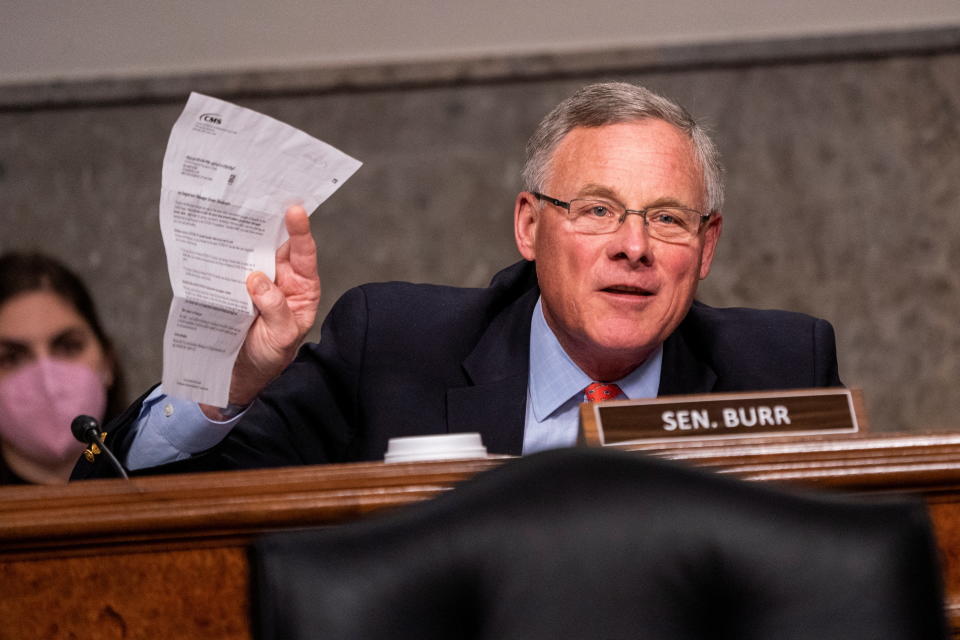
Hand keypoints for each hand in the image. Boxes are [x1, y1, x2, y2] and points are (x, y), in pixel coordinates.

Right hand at [201, 205, 319, 418]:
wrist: (245, 373)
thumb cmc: (273, 355)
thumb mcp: (281, 336)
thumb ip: (275, 309)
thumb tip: (257, 279)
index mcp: (302, 286)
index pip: (304, 253)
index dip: (300, 231)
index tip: (294, 210)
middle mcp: (282, 278)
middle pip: (276, 244)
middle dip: (269, 221)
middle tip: (258, 197)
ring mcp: (258, 281)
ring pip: (252, 253)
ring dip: (242, 236)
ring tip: (233, 212)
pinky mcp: (235, 288)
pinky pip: (231, 268)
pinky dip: (224, 256)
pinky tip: (214, 242)